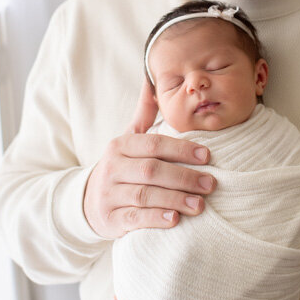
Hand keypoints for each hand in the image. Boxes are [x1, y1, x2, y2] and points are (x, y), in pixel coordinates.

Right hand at [83, 78, 215, 237]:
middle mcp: (112, 168)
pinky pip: (135, 218)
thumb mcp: (128, 141)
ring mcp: (109, 194)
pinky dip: (156, 219)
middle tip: (210, 184)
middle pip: (152, 170)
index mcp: (120, 146)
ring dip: (176, 199)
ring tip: (200, 205)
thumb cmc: (121, 167)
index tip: (208, 156)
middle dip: (184, 177)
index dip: (182, 149)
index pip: (154, 144)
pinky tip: (175, 220)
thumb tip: (152, 79)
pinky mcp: (111, 219)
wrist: (88, 202)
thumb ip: (144, 114)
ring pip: (145, 195)